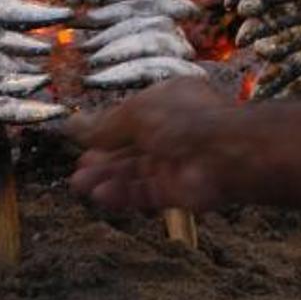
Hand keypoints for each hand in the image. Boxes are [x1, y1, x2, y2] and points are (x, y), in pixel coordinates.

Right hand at [67, 77, 241, 213]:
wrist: (227, 154)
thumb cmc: (184, 120)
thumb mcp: (135, 114)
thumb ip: (105, 125)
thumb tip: (73, 125)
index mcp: (168, 103)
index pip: (131, 118)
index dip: (105, 131)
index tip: (81, 141)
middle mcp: (173, 133)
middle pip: (131, 150)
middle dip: (103, 160)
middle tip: (79, 170)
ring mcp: (176, 163)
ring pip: (135, 174)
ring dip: (108, 179)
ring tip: (80, 185)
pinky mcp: (178, 191)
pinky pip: (146, 193)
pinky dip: (124, 195)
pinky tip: (101, 196)